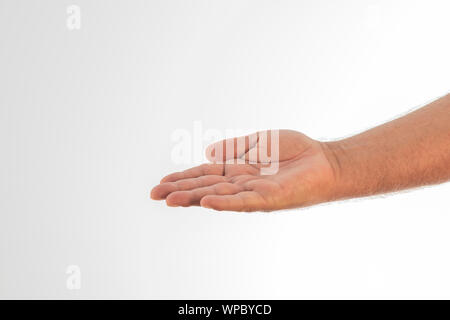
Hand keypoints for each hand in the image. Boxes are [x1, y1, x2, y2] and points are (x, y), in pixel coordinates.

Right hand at [150, 130, 337, 211]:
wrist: (326, 160)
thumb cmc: (296, 151)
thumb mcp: (259, 142)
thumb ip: (234, 148)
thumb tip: (207, 153)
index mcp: (238, 170)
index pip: (205, 175)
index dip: (183, 178)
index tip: (162, 184)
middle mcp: (242, 184)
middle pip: (206, 187)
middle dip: (181, 191)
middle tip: (155, 194)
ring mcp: (255, 193)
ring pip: (220, 195)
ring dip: (195, 198)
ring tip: (171, 200)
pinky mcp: (271, 197)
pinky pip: (245, 201)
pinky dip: (226, 202)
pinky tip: (207, 202)